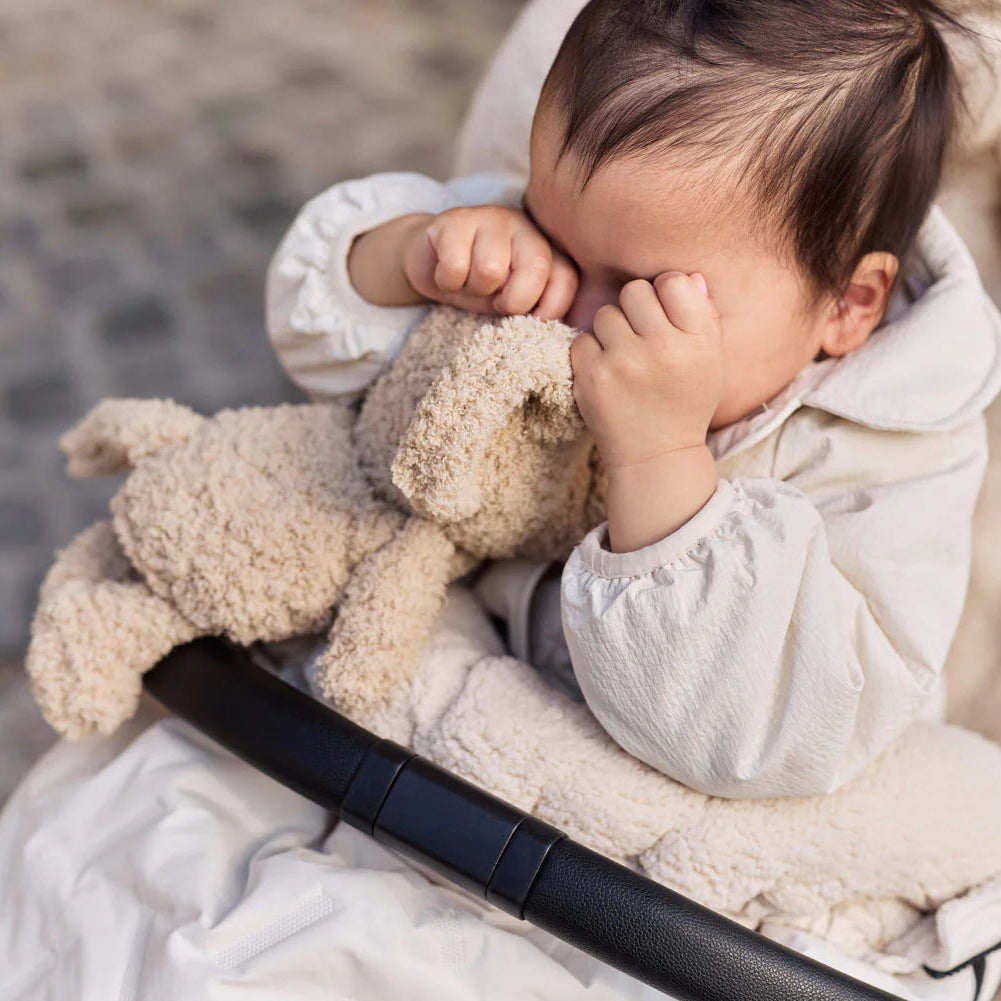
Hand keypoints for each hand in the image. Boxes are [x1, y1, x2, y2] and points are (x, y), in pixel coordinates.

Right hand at [400, 205, 578, 319]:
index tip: (530, 321)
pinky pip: (455, 266)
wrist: (430, 264)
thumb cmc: (478, 286)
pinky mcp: (453, 220)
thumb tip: (553, 328)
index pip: (566, 277)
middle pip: (535, 268)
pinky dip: (447, 283)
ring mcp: (489, 217)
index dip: (550, 309)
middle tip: (495, 302)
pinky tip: (447, 275)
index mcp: (544, 247)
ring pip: (490, 269)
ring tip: (468, 284)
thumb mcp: (512, 301)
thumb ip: (536, 307)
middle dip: (513, 301)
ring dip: (474, 290)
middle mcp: (523, 226)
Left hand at [569, 271, 722, 469]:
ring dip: (611, 332)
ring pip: (605, 313)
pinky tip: (608, 375)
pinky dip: (591, 354)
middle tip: (641, 338)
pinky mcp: (593, 378)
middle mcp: (664, 348)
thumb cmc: (684, 402)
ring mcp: (625, 362)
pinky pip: (582, 340)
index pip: (674, 281)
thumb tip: (690, 276)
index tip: (664, 318)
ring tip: (625, 360)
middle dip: (635, 310)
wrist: (657, 456)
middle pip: (635, 290)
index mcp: (699, 341)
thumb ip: (703, 316)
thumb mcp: (709, 361)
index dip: (665, 295)